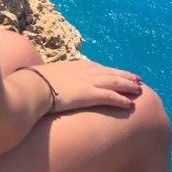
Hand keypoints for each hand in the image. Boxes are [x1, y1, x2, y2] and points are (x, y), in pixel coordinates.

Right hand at [26, 59, 143, 112]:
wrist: (32, 87)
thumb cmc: (33, 84)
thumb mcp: (46, 77)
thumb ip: (53, 80)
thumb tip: (49, 85)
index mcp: (75, 66)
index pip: (98, 68)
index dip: (110, 71)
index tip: (119, 73)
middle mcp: (84, 71)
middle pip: (110, 72)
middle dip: (125, 76)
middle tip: (138, 79)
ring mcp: (87, 82)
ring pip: (114, 82)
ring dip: (128, 85)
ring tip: (139, 90)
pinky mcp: (88, 94)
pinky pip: (110, 96)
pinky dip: (121, 100)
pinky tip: (130, 104)